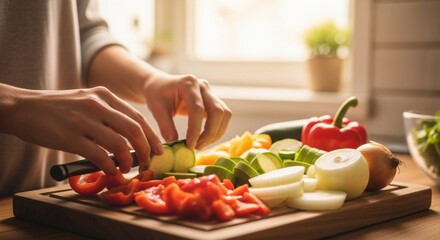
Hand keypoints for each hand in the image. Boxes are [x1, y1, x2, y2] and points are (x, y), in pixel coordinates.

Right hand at [0, 85, 162, 174]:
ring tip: (127, 168)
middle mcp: (97, 105)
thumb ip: (108, 114)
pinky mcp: (70, 137)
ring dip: (128, 160)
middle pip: (134, 129)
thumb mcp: (86, 101)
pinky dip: (110, 166)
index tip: (158, 149)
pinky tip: (111, 170)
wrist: (24, 108)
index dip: (151, 135)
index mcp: (103, 95)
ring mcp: (83, 120)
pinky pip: (99, 155)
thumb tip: (130, 138)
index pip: (137, 117)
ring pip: (119, 143)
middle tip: (148, 161)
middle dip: (146, 149)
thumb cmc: (58, 108)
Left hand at [143, 73, 231, 149]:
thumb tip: (174, 143)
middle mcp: (203, 86)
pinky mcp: (214, 101)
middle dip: (210, 132)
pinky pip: (223, 117)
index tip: (189, 145)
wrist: (161, 85)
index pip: (197, 108)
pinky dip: (217, 130)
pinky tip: (205, 140)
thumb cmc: (157, 95)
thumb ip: (165, 125)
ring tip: (201, 145)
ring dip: (216, 133)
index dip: (195, 129)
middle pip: (217, 111)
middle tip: (197, 147)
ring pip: (225, 114)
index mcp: (188, 83)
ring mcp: (211, 93)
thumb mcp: (156, 108)